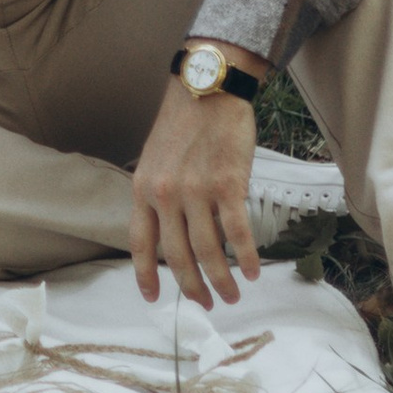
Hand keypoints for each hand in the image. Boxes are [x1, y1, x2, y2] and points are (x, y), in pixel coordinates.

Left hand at [130, 78, 259, 309]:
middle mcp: (166, 194)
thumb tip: (171, 234)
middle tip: (206, 304)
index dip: (146, 275)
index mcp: (143, 189)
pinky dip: (246, 258)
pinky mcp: (228, 185)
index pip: (140, 243)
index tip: (153, 298)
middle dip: (192, 287)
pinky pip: (238, 233)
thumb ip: (157, 196)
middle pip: (178, 256)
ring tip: (231, 295)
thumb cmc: (182, 124)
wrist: (207, 88)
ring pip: (209, 252)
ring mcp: (197, 191)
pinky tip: (252, 272)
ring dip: (222, 281)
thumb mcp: (154, 160)